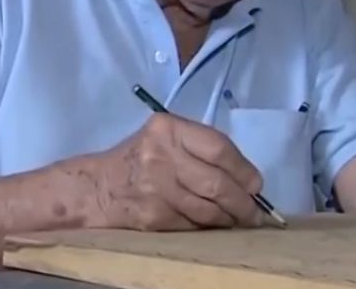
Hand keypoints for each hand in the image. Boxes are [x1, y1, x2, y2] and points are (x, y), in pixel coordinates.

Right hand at [81, 113, 264, 230]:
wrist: (99, 186)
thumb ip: (201, 148)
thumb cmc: (141, 157)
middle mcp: (161, 156)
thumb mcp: (166, 137)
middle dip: (243, 202)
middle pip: (216, 183)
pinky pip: (193, 225)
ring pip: (208, 210)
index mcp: (168, 129)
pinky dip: (210, 227)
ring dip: (230, 218)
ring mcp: (156, 189)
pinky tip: (216, 225)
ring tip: (240, 219)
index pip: (218, 149)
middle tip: (255, 211)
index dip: (244, 170)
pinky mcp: (153, 216)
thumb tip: (247, 177)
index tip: (256, 184)